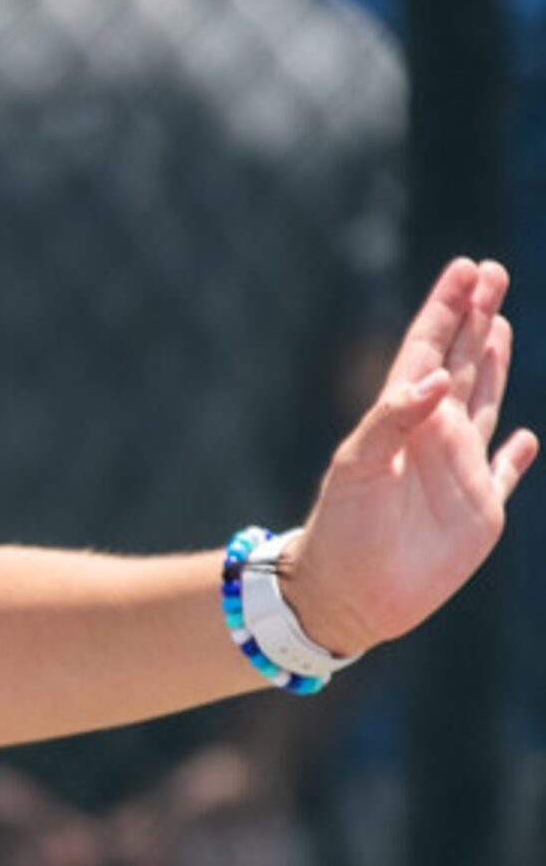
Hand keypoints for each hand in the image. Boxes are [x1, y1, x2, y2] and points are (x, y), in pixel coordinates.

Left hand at [289, 256, 537, 653]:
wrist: (345, 596)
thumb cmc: (341, 530)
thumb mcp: (358, 467)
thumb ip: (394, 419)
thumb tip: (439, 375)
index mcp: (402, 420)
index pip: (427, 351)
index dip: (446, 309)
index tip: (465, 268)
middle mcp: (433, 437)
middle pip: (461, 363)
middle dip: (475, 318)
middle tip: (491, 272)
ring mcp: (458, 472)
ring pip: (482, 402)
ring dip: (492, 364)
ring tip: (498, 325)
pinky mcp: (478, 511)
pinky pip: (503, 473)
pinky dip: (515, 455)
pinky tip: (525, 437)